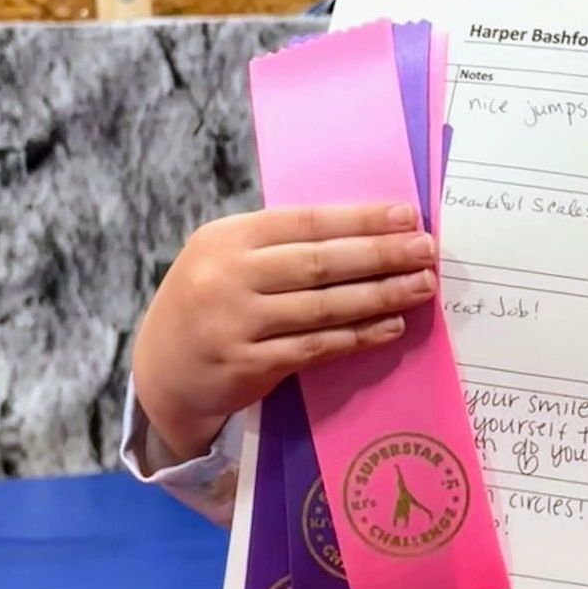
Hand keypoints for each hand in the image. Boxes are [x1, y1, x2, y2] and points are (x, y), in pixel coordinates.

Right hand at [131, 203, 437, 461]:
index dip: (361, 219)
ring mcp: (236, 324)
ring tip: (422, 285)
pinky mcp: (248, 366)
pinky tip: (391, 326)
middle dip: (381, 254)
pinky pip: (316, 347)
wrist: (160, 372)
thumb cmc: (209, 302)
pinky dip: (358, 336)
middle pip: (320, 262)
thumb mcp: (227, 258)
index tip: (409, 216)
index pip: (307, 221)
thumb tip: (367, 230)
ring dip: (380, 295)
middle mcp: (228, 276)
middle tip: (427, 250)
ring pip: (324, 306)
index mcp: (227, 237)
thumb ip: (281, 245)